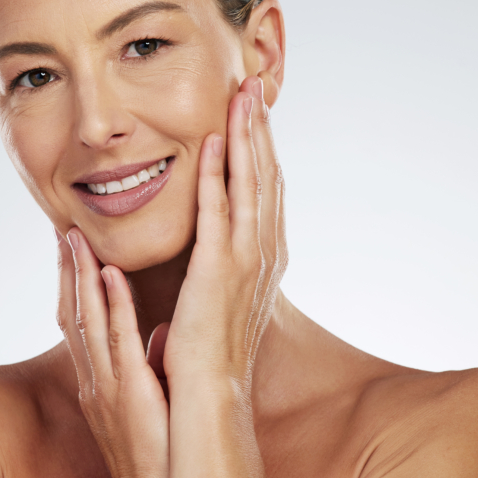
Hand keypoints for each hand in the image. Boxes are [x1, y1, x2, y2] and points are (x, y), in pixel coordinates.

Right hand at [56, 228, 170, 477]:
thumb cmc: (153, 451)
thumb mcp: (144, 401)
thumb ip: (147, 365)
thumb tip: (158, 335)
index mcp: (95, 380)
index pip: (77, 325)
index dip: (72, 288)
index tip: (71, 254)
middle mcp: (92, 377)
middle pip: (72, 314)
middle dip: (67, 273)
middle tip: (63, 232)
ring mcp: (106, 382)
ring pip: (87, 319)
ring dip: (80, 277)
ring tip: (76, 239)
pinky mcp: (128, 388)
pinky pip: (118, 338)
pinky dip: (113, 303)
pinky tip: (110, 274)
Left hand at [162, 76, 287, 388]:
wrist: (211, 394)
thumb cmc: (211, 351)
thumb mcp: (224, 297)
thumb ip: (223, 264)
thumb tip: (216, 246)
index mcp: (264, 256)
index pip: (267, 188)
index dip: (263, 146)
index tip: (255, 110)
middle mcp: (265, 252)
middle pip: (267, 175)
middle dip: (261, 128)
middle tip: (255, 84)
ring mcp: (247, 259)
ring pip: (252, 182)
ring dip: (248, 135)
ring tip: (244, 94)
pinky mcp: (220, 268)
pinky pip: (221, 208)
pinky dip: (221, 171)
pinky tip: (216, 139)